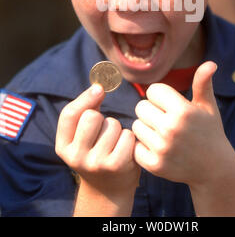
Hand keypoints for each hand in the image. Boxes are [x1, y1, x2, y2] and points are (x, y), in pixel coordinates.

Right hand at [55, 85, 139, 202]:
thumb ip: (86, 112)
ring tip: (114, 143)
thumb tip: (99, 86)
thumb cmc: (96, 153)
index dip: (85, 97)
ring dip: (117, 129)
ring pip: (112, 124)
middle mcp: (76, 157)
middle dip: (102, 117)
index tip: (99, 88)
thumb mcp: (82, 137)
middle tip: (104, 130)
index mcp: (63, 147)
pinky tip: (125, 150)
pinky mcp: (116, 165)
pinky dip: (129, 138)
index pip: (70, 115)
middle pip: (92, 116)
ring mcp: (96, 163)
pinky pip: (127, 135)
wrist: (109, 190)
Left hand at [132, 61, 232, 186]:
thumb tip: (210, 63)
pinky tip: (158, 148)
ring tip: (162, 134)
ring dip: (146, 128)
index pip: (152, 90)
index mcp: (183, 111)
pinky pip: (135, 146)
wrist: (214, 169)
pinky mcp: (154, 165)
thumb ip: (203, 83)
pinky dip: (143, 147)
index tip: (172, 106)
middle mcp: (171, 129)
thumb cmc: (209, 131)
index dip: (161, 97)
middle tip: (166, 121)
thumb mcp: (208, 106)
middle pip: (141, 107)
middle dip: (151, 111)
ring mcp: (162, 148)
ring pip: (136, 126)